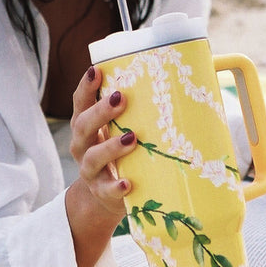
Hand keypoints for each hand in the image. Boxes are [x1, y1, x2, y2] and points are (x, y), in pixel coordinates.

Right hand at [66, 66, 135, 266]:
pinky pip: (106, 190)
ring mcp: (90, 171)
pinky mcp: (102, 192)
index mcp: (86, 126)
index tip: (96, 70)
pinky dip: (116, 186)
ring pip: (93, 157)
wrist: (105, 196)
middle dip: (101, 111)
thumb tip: (184, 84)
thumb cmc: (121, 154)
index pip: (81, 102)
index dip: (86, 86)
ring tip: (132, 137)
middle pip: (83, 126)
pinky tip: (127, 183)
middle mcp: (83, 146)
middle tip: (121, 98)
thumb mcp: (119, 131)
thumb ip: (137, 113)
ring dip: (111, 147)